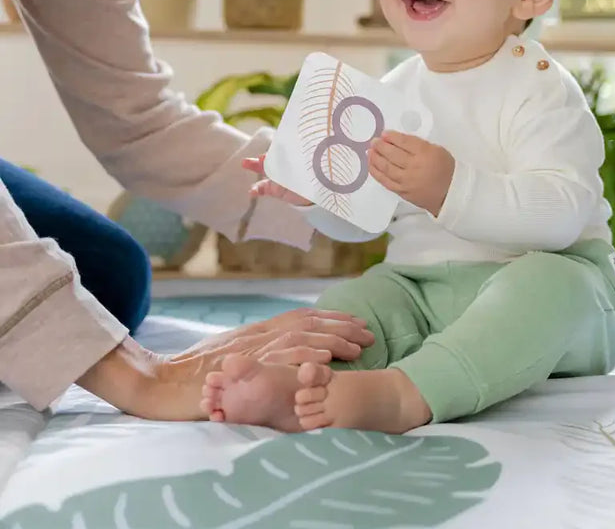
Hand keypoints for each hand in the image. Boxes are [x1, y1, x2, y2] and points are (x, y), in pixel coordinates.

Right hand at [175, 306, 373, 364]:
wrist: (160, 382)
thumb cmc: (190, 374)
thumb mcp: (227, 357)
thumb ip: (253, 355)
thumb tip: (275, 357)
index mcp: (256, 332)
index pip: (301, 318)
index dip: (331, 319)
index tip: (355, 322)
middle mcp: (257, 336)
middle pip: (308, 323)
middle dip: (341, 326)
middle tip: (369, 332)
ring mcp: (250, 351)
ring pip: (299, 337)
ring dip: (332, 340)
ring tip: (359, 347)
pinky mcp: (241, 368)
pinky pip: (277, 359)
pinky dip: (303, 357)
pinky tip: (325, 360)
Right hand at [242, 155, 311, 206]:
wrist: (315, 193)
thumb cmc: (315, 175)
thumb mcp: (312, 165)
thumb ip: (308, 160)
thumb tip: (316, 150)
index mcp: (292, 155)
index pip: (283, 148)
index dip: (279, 148)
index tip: (279, 147)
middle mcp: (283, 164)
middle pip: (270, 156)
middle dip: (263, 154)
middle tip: (260, 155)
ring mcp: (277, 176)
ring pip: (263, 169)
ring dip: (254, 165)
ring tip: (245, 162)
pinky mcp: (274, 189)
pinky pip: (263, 188)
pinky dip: (256, 189)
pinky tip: (251, 191)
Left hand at [368, 131, 454, 216]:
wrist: (450, 194)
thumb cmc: (445, 169)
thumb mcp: (437, 150)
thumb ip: (418, 144)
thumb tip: (397, 141)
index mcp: (425, 153)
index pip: (404, 142)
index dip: (392, 136)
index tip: (384, 133)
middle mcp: (414, 166)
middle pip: (392, 153)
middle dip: (380, 145)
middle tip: (374, 141)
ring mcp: (406, 180)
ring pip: (386, 167)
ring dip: (375, 158)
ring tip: (370, 151)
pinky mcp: (402, 191)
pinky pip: (385, 181)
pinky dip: (376, 172)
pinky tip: (371, 165)